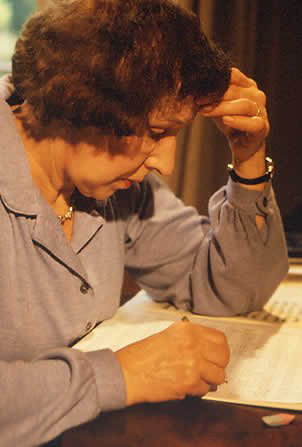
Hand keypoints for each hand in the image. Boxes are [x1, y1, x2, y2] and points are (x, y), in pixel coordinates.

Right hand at [115, 319, 229, 405]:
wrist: (126, 373)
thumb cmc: (141, 356)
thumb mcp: (167, 336)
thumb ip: (189, 339)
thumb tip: (208, 351)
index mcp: (187, 330)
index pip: (220, 338)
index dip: (220, 350)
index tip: (216, 356)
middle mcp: (192, 343)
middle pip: (223, 357)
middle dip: (218, 366)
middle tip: (209, 370)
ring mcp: (192, 363)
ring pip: (218, 375)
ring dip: (209, 380)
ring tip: (195, 379)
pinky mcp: (189, 382)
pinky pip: (205, 389)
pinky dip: (197, 391)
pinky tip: (184, 386)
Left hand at [200, 67, 268, 171]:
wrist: (241, 146)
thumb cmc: (230, 123)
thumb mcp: (218, 107)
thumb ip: (211, 97)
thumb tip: (193, 88)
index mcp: (247, 86)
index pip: (233, 76)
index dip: (215, 80)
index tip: (198, 87)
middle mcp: (257, 96)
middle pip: (236, 90)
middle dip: (215, 95)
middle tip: (197, 100)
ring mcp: (261, 111)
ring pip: (244, 105)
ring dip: (223, 107)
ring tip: (205, 111)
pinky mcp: (262, 127)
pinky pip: (253, 123)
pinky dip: (239, 121)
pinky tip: (226, 120)